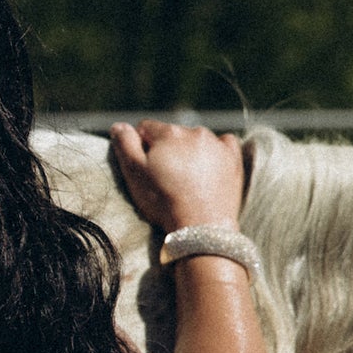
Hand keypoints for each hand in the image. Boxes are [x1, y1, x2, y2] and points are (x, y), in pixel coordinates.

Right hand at [109, 120, 244, 231]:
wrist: (201, 226)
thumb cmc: (163, 200)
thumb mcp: (134, 173)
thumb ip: (125, 145)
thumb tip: (119, 125)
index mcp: (168, 133)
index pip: (146, 128)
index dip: (141, 147)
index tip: (145, 168)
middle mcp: (194, 132)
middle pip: (172, 134)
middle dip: (166, 150)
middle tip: (165, 178)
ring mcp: (217, 144)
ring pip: (196, 140)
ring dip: (189, 152)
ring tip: (186, 179)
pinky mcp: (233, 158)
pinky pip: (224, 143)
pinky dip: (215, 151)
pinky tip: (209, 166)